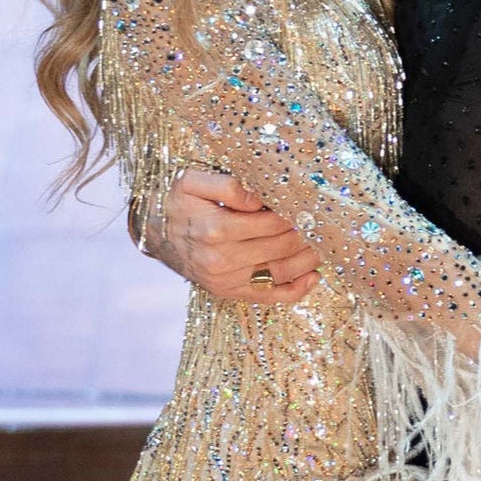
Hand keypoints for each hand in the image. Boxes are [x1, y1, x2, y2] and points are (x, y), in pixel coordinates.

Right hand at [152, 167, 317, 306]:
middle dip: (307, 234)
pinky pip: (269, 297)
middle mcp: (222, 260)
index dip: (296, 213)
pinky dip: (296, 290)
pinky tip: (313, 276)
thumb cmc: (176, 204)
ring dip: (308, 259)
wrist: (154, 234)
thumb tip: (260, 198)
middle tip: (326, 221)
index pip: (271, 222)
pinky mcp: (229, 293)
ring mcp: (226, 281)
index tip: (313, 203)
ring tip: (325, 243)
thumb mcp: (192, 182)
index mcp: (215, 229)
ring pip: (280, 272)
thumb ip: (227, 185)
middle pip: (280, 247)